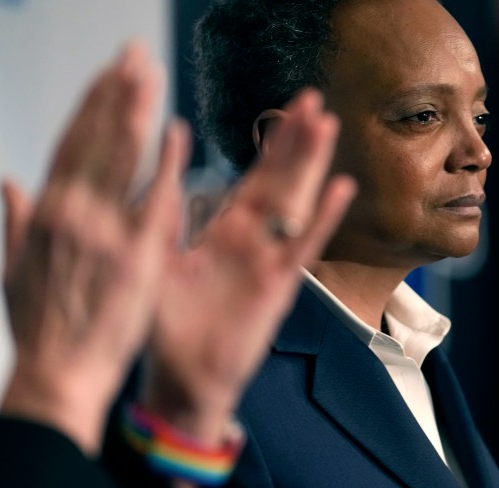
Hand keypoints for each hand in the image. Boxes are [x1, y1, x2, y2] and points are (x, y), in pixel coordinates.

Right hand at [0, 42, 187, 453]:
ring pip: (121, 157)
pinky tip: (176, 131)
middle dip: (115, 92)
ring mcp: (105, 230)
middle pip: (96, 138)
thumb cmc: (38, 328)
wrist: (58, 375)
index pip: (69, 143)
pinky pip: (155, 199)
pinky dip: (166, 162)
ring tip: (149, 74)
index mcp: (46, 213)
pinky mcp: (138, 254)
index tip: (106, 77)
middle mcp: (72, 212)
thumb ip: (14, 220)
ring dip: (136, 109)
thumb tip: (8, 183)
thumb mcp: (13, 270)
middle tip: (134, 56)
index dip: (89, 106)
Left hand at [141, 90, 355, 443]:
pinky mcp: (277, 286)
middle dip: (296, 141)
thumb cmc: (167, 326)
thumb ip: (164, 212)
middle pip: (280, 181)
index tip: (287, 110)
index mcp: (223, 233)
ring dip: (310, 164)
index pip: (253, 178)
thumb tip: (161, 163)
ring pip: (294, 203)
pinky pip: (302, 246)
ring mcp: (268, 261)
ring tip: (327, 124)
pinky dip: (321, 218)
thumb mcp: (158, 259)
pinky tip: (341, 187)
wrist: (181, 378)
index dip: (271, 146)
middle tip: (313, 98)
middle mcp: (251, 242)